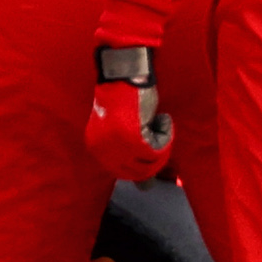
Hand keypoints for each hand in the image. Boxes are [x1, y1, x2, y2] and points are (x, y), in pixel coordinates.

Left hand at [82, 48, 174, 181]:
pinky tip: (162, 118)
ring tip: (158, 123)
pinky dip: (166, 134)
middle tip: (159, 134)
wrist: (126, 72)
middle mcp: (103, 151)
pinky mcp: (133, 139)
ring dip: (162, 144)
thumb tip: (145, 189)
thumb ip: (133, 158)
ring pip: (151, 163)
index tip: (150, 145)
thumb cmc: (128, 99)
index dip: (145, 164)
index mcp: (95, 149)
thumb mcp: (126, 132)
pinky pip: (159, 150)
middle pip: (139, 173)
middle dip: (156, 156)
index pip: (125, 174)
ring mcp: (117, 146)